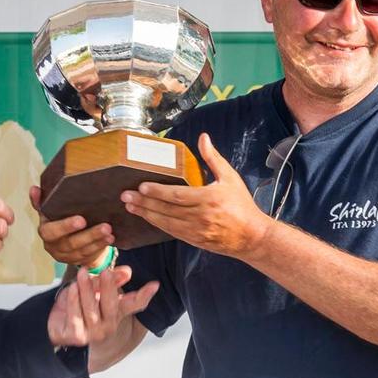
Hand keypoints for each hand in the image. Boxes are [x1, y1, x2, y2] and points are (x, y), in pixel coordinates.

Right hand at [29, 185, 112, 268]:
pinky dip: (100, 248)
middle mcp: (53, 247)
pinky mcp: (77, 262)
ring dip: (98, 242)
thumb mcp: (49, 210)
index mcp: (45, 232)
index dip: (65, 227)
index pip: (52, 232)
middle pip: (71, 243)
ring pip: (82, 251)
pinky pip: (89, 257)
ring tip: (110, 232)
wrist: (66, 238)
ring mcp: (66, 257)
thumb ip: (41, 201)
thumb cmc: (58, 219)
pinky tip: (110, 239)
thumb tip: (34, 189)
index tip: (82, 220)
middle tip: (105, 226)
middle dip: (89, 235)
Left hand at [47, 265, 158, 369]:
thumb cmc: (81, 307)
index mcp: (116, 313)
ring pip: (91, 310)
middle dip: (109, 288)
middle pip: (111, 306)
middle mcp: (107, 326)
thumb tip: (127, 271)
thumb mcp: (96, 292)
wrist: (62, 332)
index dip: (144, 295)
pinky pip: (74, 316)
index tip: (154, 284)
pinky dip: (72, 300)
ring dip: (86, 289)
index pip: (134, 304)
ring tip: (83, 272)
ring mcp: (91, 334)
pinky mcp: (74, 337)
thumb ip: (111, 280)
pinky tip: (72, 287)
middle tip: (106, 272)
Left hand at [121, 133, 272, 260]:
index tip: (141, 186)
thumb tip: (203, 137)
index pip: (177, 196)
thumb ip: (213, 158)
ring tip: (129, 206)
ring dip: (146, 214)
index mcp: (208, 199)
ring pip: (165, 223)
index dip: (157, 192)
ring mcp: (196, 231)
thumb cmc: (241, 205)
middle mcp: (200, 217)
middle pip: (166, 210)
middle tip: (125, 196)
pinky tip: (146, 217)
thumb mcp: (230, 178)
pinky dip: (157, 224)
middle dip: (143, 203)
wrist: (252, 236)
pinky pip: (171, 232)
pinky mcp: (194, 240)